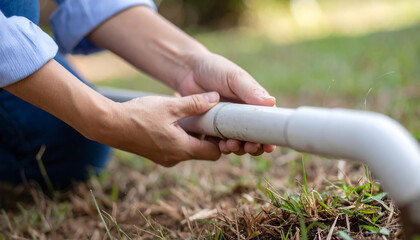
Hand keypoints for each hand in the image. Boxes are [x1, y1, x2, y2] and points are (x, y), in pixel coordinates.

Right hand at [94, 92, 221, 166]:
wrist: (108, 125)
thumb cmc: (138, 115)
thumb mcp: (170, 106)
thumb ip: (195, 103)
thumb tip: (216, 98)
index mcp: (182, 149)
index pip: (214, 153)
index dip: (222, 140)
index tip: (223, 124)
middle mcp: (175, 158)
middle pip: (203, 151)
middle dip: (209, 136)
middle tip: (210, 117)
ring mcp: (164, 158)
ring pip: (189, 148)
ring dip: (194, 134)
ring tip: (193, 114)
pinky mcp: (156, 153)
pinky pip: (176, 147)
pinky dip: (181, 136)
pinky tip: (176, 119)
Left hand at [176, 52, 276, 155]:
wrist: (188, 71)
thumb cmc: (215, 69)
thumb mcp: (234, 78)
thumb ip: (250, 91)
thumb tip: (271, 102)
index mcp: (254, 104)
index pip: (266, 124)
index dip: (269, 138)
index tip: (268, 147)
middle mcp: (243, 116)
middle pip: (254, 138)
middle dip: (253, 146)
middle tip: (248, 147)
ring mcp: (227, 124)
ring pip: (238, 143)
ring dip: (237, 148)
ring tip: (230, 145)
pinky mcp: (212, 129)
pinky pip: (218, 143)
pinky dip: (220, 147)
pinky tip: (219, 146)